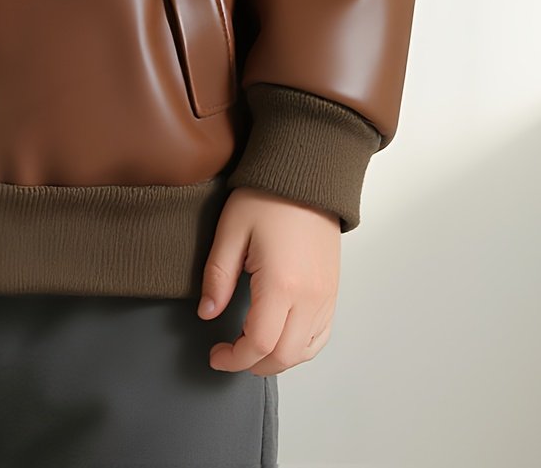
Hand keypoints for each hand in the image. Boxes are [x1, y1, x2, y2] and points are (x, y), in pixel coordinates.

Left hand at [196, 187, 339, 375]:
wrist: (306, 176)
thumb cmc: (268, 196)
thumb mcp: (231, 230)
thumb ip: (217, 276)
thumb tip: (207, 312)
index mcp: (282, 283)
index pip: (258, 343)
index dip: (234, 358)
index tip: (215, 355)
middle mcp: (310, 296)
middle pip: (284, 356)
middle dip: (253, 364)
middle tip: (230, 354)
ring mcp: (326, 296)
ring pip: (305, 352)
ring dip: (277, 359)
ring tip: (251, 349)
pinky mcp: (332, 291)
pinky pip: (321, 335)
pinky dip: (300, 348)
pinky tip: (280, 338)